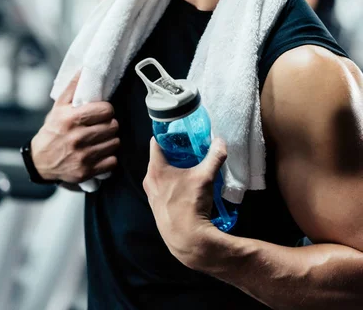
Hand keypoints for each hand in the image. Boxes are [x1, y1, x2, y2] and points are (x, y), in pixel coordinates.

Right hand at [31, 72, 119, 182]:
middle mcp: (77, 137)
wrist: (40, 161)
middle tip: (103, 126)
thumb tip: (83, 68)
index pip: (106, 110)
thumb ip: (73, 88)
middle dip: (110, 125)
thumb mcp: (58, 107)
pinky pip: (112, 162)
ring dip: (111, 140)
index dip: (107, 110)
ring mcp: (82, 156)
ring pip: (115, 143)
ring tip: (102, 139)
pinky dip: (109, 158)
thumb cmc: (52, 131)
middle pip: (113, 126)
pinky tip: (101, 153)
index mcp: (71, 119)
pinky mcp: (86, 171)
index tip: (103, 112)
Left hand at [143, 137, 226, 268]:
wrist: (187, 240)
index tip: (180, 130)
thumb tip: (221, 141)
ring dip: (173, 168)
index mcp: (155, 169)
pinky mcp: (157, 207)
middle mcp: (149, 180)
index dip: (167, 133)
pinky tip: (186, 185)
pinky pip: (162, 187)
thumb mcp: (205, 177)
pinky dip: (172, 182)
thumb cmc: (191, 204)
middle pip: (159, 158)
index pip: (156, 142)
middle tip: (189, 147)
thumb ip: (214, 157)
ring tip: (190, 165)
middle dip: (174, 151)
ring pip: (160, 174)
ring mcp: (151, 195)